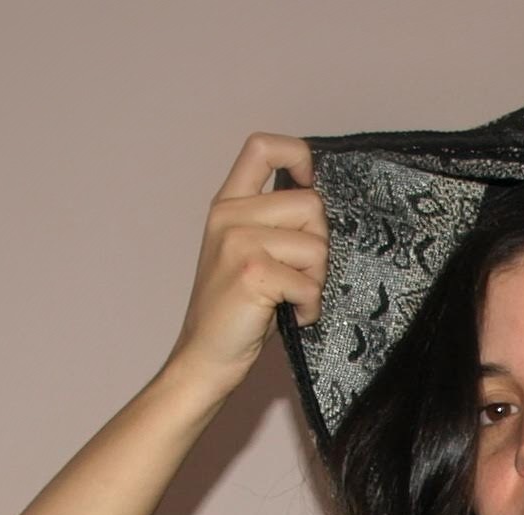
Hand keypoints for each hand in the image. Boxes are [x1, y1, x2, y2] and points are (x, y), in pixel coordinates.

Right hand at [164, 133, 328, 396]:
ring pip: (316, 245)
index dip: (297, 155)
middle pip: (310, 204)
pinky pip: (309, 282)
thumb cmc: (233, 313)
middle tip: (300, 276)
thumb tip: (318, 208)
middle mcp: (230, 216)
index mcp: (227, 205)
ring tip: (293, 298)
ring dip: (316, 280)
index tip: (308, 184)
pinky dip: (310, 306)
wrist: (204, 358)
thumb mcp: (243, 253)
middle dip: (319, 246)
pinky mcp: (253, 273)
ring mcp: (239, 243)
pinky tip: (293, 316)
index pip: (262, 147)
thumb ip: (271, 223)